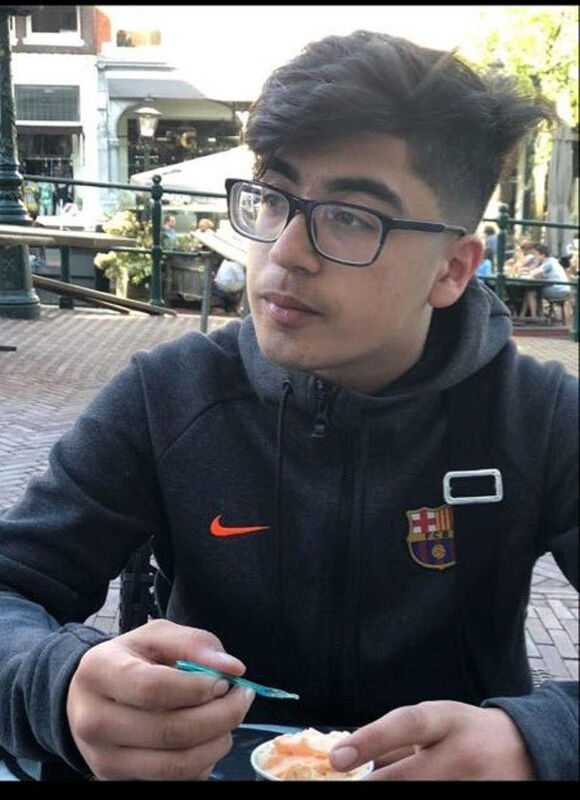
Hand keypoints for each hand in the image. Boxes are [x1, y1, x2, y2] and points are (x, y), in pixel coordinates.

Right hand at [66, 619, 254, 779]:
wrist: (88, 697)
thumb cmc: (130, 660)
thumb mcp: (156, 636)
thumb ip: (194, 643)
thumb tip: (232, 668)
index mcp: (100, 672)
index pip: (154, 688)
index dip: (198, 688)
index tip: (224, 681)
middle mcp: (94, 721)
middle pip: (170, 731)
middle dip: (221, 716)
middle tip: (241, 699)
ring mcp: (103, 760)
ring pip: (176, 765)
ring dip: (217, 743)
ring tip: (226, 718)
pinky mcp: (118, 783)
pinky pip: (175, 781)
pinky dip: (202, 763)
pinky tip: (204, 739)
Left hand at [329, 700, 534, 779]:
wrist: (524, 748)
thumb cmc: (463, 731)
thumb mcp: (435, 721)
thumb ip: (395, 739)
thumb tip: (349, 759)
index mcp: (446, 719)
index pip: (405, 725)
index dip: (370, 740)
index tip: (337, 758)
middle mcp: (463, 752)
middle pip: (406, 777)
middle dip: (373, 786)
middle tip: (353, 785)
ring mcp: (477, 784)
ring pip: (421, 797)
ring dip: (397, 793)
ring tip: (388, 783)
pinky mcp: (485, 799)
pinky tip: (417, 791)